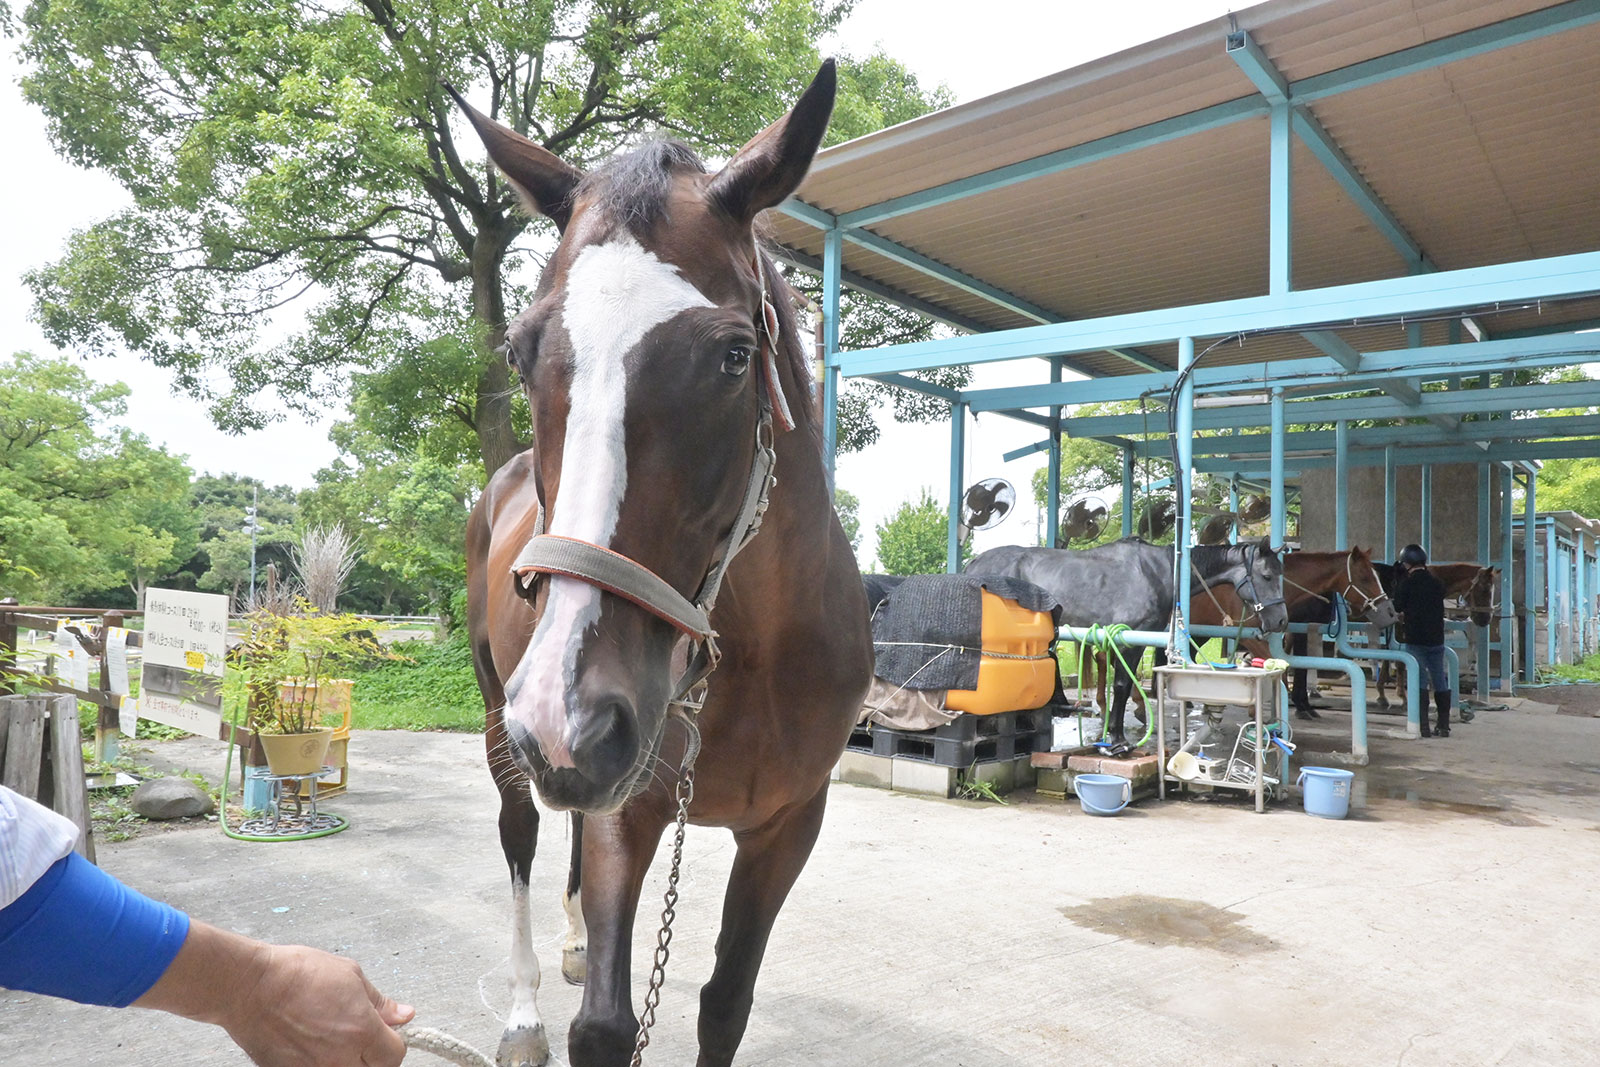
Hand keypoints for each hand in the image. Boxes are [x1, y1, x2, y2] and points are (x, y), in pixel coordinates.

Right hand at [223, 943, 414, 1066]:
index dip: (393, 1043)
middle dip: (374, 1057)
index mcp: (362, 1030)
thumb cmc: (295, 975)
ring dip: (349, 1062)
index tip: (385, 1034)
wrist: (248, 987)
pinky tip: (315, 1046)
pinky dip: (323, 1064)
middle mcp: (341, 1058)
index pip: (396, 1055)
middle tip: (363, 1040)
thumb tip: (403, 1014)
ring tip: (335, 1041)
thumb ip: (379, 1002)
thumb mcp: (349, 975)